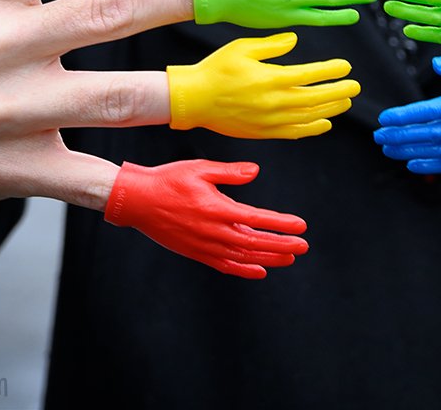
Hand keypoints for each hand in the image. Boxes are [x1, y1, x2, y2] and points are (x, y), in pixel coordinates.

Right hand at [104, 160, 307, 278]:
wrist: (137, 201)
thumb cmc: (168, 180)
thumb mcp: (200, 169)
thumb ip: (230, 173)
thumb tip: (255, 171)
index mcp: (216, 209)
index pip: (256, 220)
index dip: (280, 224)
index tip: (301, 225)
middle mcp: (212, 231)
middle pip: (254, 243)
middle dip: (282, 245)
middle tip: (303, 246)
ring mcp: (204, 245)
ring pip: (242, 257)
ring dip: (268, 258)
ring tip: (289, 257)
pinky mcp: (196, 252)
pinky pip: (224, 265)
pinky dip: (244, 269)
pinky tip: (259, 270)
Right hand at [167, 32, 359, 137]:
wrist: (193, 99)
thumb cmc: (216, 69)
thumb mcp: (242, 47)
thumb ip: (272, 45)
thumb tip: (294, 40)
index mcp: (271, 79)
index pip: (310, 75)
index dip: (330, 71)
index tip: (345, 66)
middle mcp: (274, 102)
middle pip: (315, 98)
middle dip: (338, 92)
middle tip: (355, 86)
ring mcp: (270, 120)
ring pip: (309, 117)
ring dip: (330, 109)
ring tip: (345, 102)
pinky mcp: (264, 132)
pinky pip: (294, 132)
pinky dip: (312, 129)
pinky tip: (324, 123)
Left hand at [374, 56, 440, 173]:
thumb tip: (436, 64)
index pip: (429, 112)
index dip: (404, 117)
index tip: (385, 118)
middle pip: (427, 135)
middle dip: (400, 136)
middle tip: (379, 136)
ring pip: (436, 152)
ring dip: (409, 152)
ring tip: (389, 149)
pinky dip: (431, 166)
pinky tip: (414, 164)